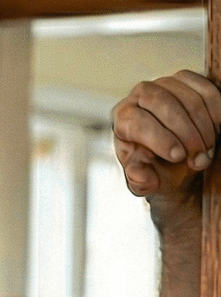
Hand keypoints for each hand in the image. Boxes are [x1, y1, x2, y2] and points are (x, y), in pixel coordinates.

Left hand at [112, 70, 220, 204]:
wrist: (175, 156)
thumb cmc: (156, 167)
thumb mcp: (145, 180)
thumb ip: (139, 180)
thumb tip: (138, 175)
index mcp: (123, 118)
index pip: (138, 123)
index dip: (160, 140)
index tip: (178, 157)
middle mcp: (140, 95)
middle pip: (164, 105)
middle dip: (187, 134)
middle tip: (199, 158)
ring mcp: (165, 83)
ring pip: (188, 98)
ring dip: (204, 126)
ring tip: (208, 149)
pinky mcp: (188, 79)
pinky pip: (206, 88)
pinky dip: (216, 109)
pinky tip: (217, 127)